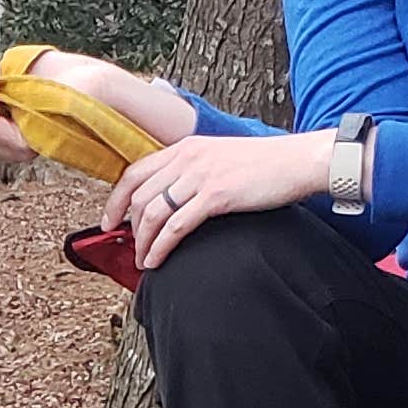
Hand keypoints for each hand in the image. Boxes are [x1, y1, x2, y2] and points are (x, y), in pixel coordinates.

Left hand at [100, 130, 333, 268]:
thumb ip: (194, 171)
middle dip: (126, 226)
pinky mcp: (216, 196)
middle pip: (139, 195)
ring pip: (153, 213)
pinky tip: (157, 260)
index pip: (135, 172)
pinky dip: (161, 246)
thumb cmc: (266, 164)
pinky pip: (176, 226)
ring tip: (143, 260)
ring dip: (142, 241)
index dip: (116, 199)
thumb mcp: (220, 158)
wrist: (298, 161)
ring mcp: (200, 176)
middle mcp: (187, 159)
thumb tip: (175, 197)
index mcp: (185, 147)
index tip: (109, 220)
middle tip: (126, 248)